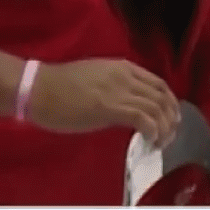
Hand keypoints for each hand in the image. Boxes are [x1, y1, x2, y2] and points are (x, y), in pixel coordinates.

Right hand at [27, 57, 181, 146]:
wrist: (38, 88)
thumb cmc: (60, 86)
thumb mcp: (96, 78)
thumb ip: (116, 87)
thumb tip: (127, 105)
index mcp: (124, 68)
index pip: (159, 83)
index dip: (169, 102)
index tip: (169, 118)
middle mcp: (127, 76)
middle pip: (162, 96)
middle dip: (171, 117)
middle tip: (169, 134)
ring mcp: (119, 91)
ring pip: (156, 107)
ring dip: (164, 127)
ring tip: (161, 142)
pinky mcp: (111, 107)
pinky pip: (143, 118)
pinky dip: (153, 130)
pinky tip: (150, 140)